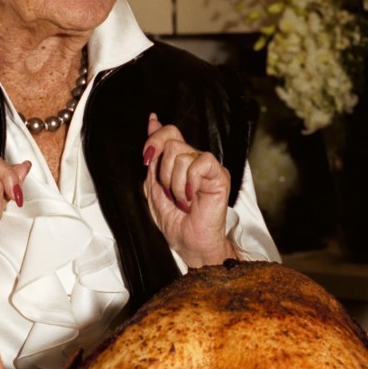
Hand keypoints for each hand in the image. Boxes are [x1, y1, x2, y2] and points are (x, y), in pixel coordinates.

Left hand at [141, 113, 232, 268]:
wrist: (190, 244)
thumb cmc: (176, 223)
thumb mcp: (153, 189)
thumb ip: (153, 160)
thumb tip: (153, 124)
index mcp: (177, 163)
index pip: (170, 133)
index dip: (156, 133)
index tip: (148, 147)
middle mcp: (193, 161)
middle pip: (171, 142)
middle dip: (161, 172)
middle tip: (169, 193)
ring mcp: (206, 167)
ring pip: (180, 154)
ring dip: (174, 184)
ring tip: (182, 201)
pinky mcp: (219, 175)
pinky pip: (200, 163)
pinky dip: (190, 182)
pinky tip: (192, 197)